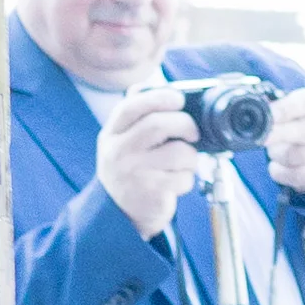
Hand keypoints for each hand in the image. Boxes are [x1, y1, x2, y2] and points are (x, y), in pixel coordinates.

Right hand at [97, 81, 204, 239]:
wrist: (118, 215)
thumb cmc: (128, 171)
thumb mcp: (121, 142)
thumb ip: (137, 118)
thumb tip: (159, 89)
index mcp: (112, 135)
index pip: (132, 107)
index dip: (159, 97)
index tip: (179, 99)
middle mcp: (119, 152)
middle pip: (159, 125)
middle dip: (185, 124)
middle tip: (193, 132)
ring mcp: (134, 174)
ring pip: (179, 152)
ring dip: (190, 157)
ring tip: (183, 163)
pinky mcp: (151, 193)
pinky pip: (183, 177)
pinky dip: (187, 179)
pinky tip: (175, 183)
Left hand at [264, 84, 304, 195]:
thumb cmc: (304, 120)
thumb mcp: (293, 105)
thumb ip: (276, 106)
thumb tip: (257, 110)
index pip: (303, 105)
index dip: (283, 110)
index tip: (267, 115)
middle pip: (302, 132)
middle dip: (277, 135)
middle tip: (262, 138)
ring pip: (294, 156)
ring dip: (276, 154)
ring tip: (274, 151)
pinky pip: (295, 176)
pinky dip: (280, 173)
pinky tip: (278, 166)